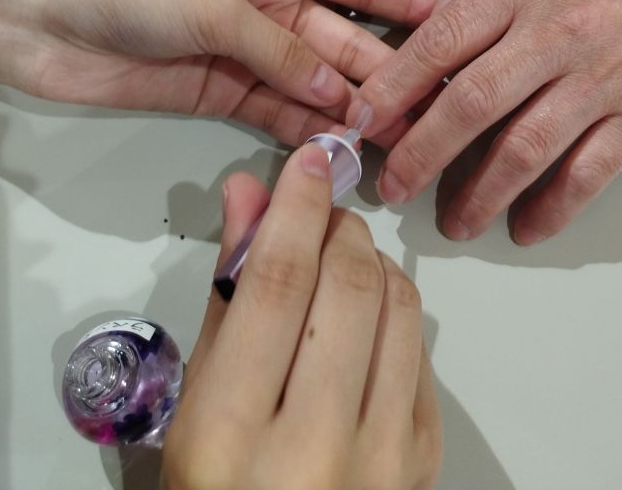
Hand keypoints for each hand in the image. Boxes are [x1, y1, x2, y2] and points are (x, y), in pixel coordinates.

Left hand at [0, 0, 433, 147]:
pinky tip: (343, 148)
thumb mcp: (216, 5)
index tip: (456, 27)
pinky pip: (280, 111)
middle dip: (388, 74)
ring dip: (354, 110)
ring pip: (318, 83)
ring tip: (403, 140)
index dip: (408, 6)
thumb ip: (280, 50)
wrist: (48, 20)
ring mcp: (251, 53)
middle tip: (435, 111)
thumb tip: (340, 92)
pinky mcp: (225, 92)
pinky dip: (308, 129)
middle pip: (345, 43)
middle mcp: (275, 5)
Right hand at [162, 144, 442, 489]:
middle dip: (339, 225)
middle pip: (346, 284)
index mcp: (230, 436)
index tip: (309, 162)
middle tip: (324, 209)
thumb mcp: (197, 404)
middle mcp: (312, 449)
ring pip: (398, 304)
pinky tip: (365, 317)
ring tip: (343, 258)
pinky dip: (395, 311)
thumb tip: (250, 196)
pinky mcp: (423, 462)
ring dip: (371, 260)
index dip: (296, 207)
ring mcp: (381, 461)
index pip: (277, 284)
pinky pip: (422, 348)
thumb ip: (226, 296)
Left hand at [351, 0, 621, 243]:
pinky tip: (527, 226)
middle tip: (392, 186)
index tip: (361, 120)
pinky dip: (554, 208)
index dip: (393, 88)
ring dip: (479, 194)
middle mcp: (556, 32)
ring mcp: (602, 77)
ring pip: (524, 150)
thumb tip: (436, 25)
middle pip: (469, 104)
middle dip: (419, 154)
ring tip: (454, 221)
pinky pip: (589, 173)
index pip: (440, 42)